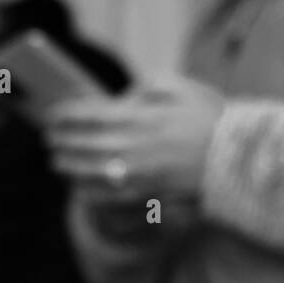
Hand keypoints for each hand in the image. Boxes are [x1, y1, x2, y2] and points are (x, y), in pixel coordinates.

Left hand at [45, 77, 225, 201]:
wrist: (236, 157)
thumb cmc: (209, 118)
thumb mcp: (179, 87)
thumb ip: (145, 88)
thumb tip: (121, 98)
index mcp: (139, 116)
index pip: (88, 114)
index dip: (65, 115)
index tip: (51, 115)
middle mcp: (132, 146)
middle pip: (83, 144)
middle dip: (61, 140)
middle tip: (48, 139)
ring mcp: (136, 173)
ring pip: (89, 171)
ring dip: (69, 167)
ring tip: (56, 162)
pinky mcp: (144, 194)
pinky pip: (107, 195)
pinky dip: (88, 191)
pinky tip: (78, 187)